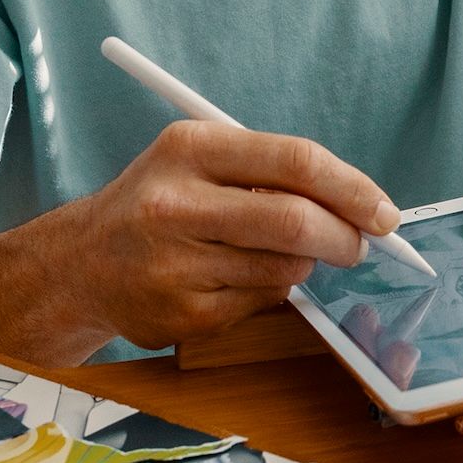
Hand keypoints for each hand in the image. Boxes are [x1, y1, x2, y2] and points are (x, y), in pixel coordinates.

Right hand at [65, 120, 398, 349]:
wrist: (80, 265)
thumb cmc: (157, 205)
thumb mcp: (198, 162)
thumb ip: (271, 173)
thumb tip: (360, 205)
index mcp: (189, 148)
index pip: (295, 161)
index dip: (352, 188)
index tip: (383, 211)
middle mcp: (176, 203)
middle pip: (296, 221)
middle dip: (345, 237)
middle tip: (361, 244)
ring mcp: (176, 264)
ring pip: (285, 269)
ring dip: (299, 265)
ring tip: (267, 253)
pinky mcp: (183, 315)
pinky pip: (260, 303)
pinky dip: (265, 292)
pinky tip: (228, 280)